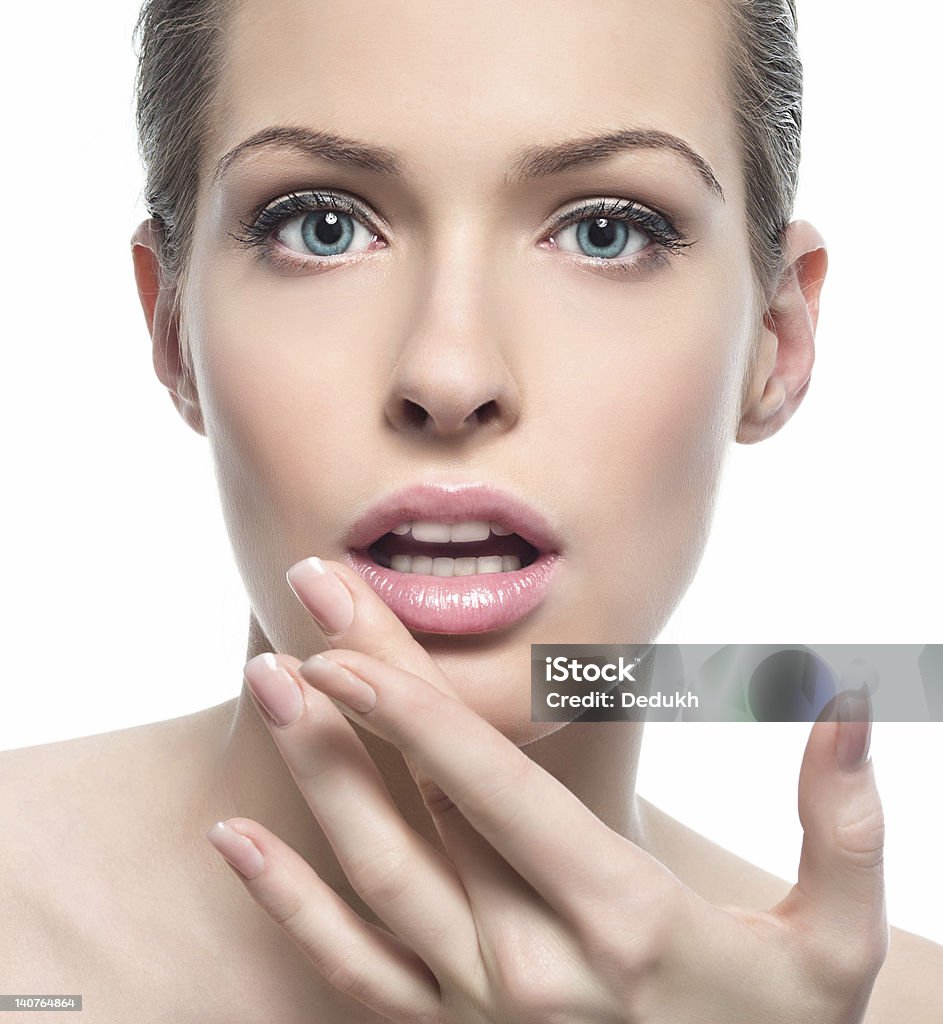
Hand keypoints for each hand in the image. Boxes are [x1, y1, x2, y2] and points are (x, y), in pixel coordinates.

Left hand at [206, 557, 888, 1022]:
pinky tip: (235, 837)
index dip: (413, 707)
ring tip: (265, 683)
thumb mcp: (835, 952)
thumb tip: (846, 701)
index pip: (491, 788)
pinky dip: (289, 903)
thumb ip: (843, 828)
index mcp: (617, 919)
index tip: (349, 634)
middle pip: (418, 804)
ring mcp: (475, 1009)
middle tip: (305, 595)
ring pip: (372, 873)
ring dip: (312, 771)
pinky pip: (352, 969)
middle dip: (352, 690)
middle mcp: (527, 963)